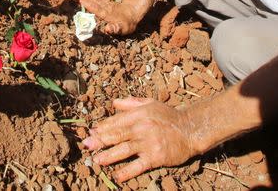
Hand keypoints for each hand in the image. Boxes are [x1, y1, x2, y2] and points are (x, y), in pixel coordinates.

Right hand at [68, 0, 141, 34]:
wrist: (132, 13)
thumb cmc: (126, 24)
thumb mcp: (123, 29)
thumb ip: (116, 28)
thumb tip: (108, 29)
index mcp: (108, 14)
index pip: (98, 9)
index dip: (90, 6)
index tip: (80, 0)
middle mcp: (105, 6)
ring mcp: (103, 2)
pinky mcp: (102, 0)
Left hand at [82, 97, 198, 181]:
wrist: (191, 129)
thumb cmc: (170, 116)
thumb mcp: (150, 103)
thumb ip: (131, 103)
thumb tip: (114, 103)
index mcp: (138, 114)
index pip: (115, 121)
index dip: (102, 127)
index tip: (91, 132)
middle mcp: (141, 128)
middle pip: (116, 135)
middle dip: (99, 141)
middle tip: (86, 145)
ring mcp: (148, 143)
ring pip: (123, 150)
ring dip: (108, 156)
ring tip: (97, 160)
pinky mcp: (155, 157)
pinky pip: (138, 165)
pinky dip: (127, 171)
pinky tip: (117, 176)